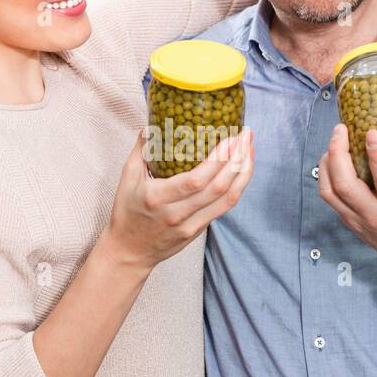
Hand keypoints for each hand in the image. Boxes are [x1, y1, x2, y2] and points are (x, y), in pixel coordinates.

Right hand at [103, 129, 254, 270]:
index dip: (217, 160)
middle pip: (217, 188)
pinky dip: (237, 187)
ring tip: (249, 150)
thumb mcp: (127, 179)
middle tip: (245, 136)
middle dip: (237, 159)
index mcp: (158, 198)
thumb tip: (151, 125)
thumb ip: (141, 150)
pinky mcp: (198, 231)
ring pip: (227, 199)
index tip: (229, 138)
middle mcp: (177, 214)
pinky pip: (224, 208)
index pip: (195, 180)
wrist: (129, 251)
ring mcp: (190, 225)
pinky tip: (241, 171)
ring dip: (243, 173)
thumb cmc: (127, 212)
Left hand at [317, 120, 376, 283]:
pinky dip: (326, 176)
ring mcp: (360, 221)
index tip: (371, 132)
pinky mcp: (350, 222)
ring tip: (334, 141)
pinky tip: (332, 159)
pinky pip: (329, 198)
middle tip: (341, 129)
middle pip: (345, 186)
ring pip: (331, 192)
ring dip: (327, 163)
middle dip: (338, 153)